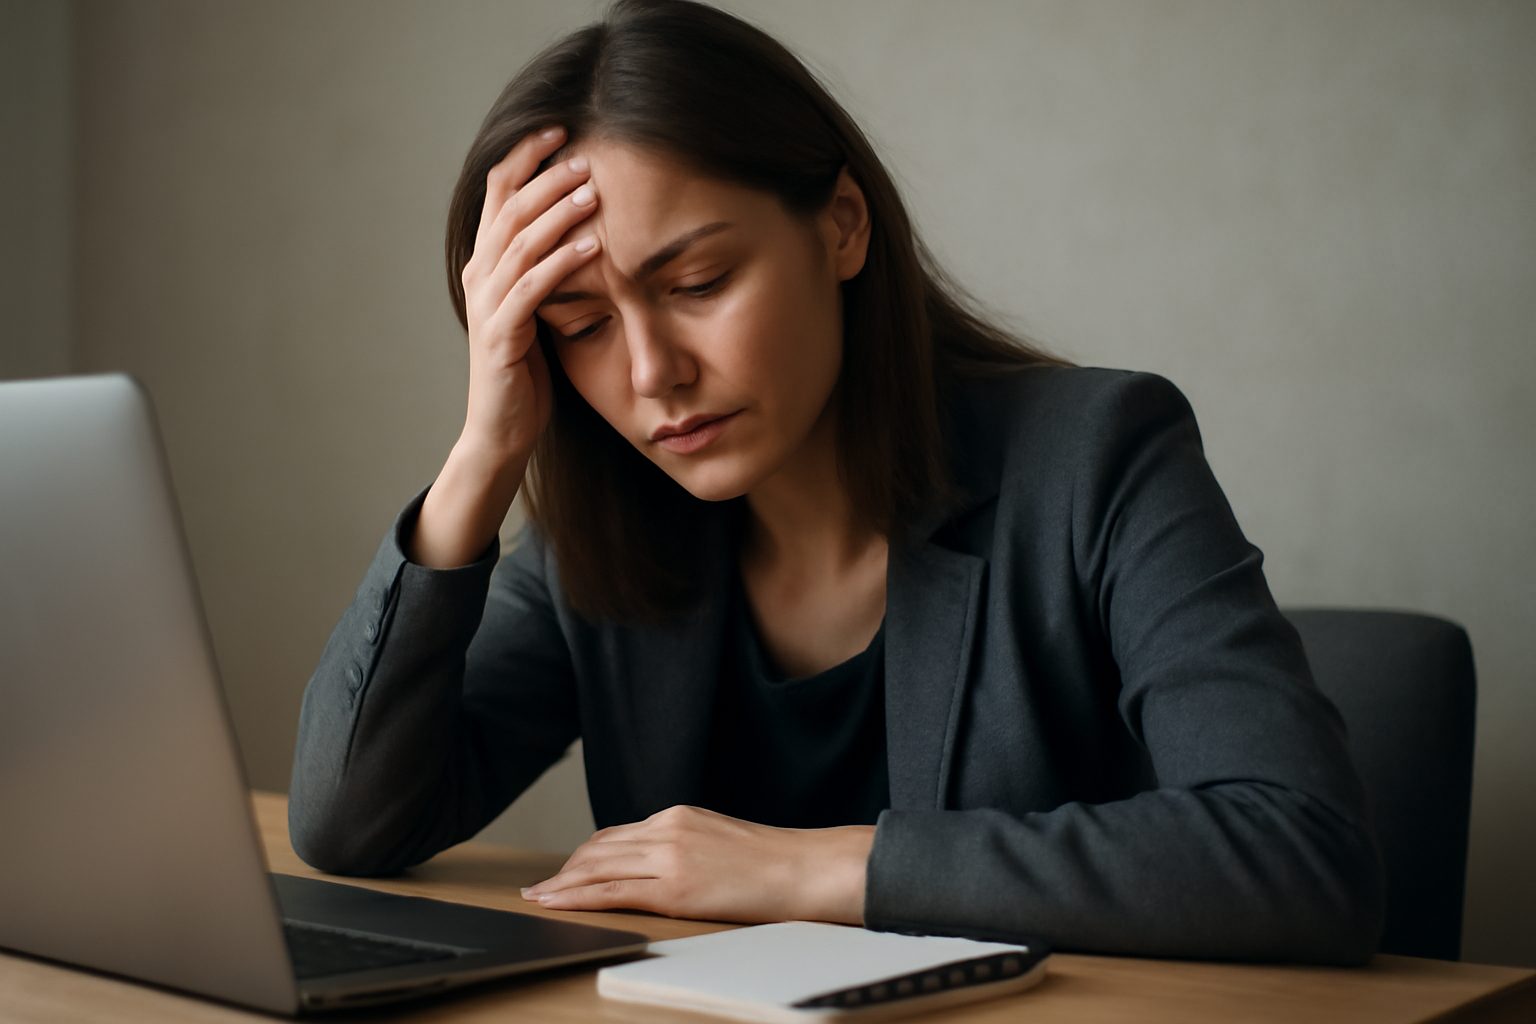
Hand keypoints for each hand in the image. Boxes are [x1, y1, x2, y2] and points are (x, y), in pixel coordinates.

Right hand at [411, 126, 602, 567]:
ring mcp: (487, 305)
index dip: (526, 156)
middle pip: (509, 208)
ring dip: (558, 212)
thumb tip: (589, 224)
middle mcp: (480, 276)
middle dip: (547, 177)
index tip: (561, 129)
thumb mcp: (540, 308)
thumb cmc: (527, 371)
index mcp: (486, 262)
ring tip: (594, 190)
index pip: (500, 192)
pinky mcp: (501, 337)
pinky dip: (563, 263)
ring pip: (520, 243)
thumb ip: (549, 267)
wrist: (502, 432)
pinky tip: (595, 245)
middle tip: (586, 154)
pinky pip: (532, 289)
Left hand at [520, 805, 875, 924]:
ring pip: (596, 867)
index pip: (616, 834)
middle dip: (564, 870)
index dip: (584, 854)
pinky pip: (610, 891)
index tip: (565, 869)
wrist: (806, 868)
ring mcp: (669, 856)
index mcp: (679, 815)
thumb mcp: (720, 840)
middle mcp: (667, 828)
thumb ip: (686, 846)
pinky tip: (558, 903)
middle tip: (540, 888)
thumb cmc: (774, 862)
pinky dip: (576, 898)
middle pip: (597, 848)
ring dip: (561, 884)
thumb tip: (660, 867)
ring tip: (539, 898)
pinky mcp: (674, 887)